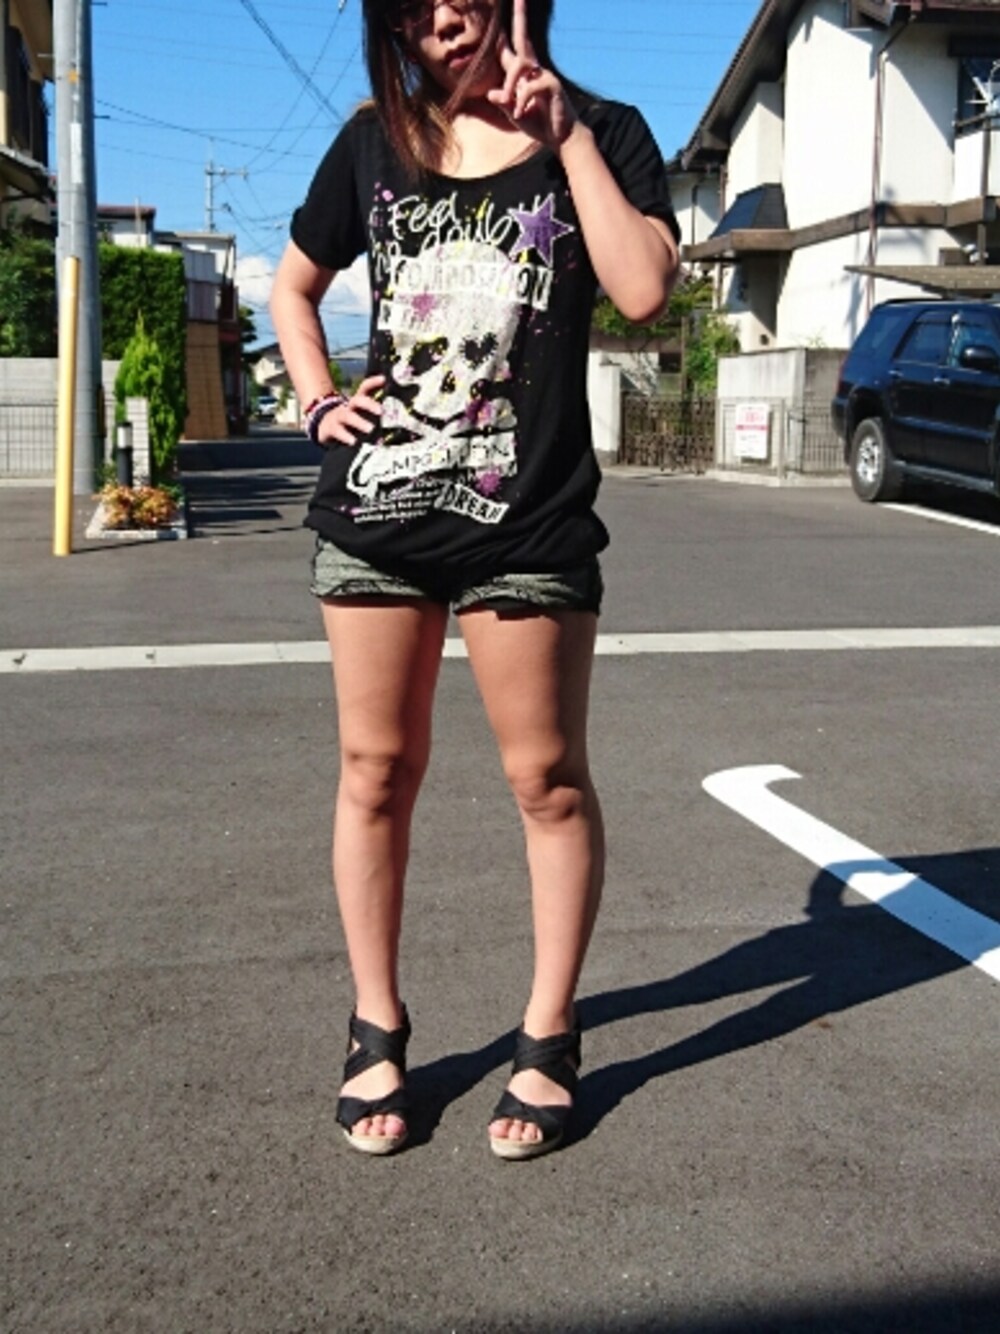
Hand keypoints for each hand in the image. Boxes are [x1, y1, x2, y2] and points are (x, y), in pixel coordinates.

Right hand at [315, 375, 385, 446]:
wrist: (325, 427)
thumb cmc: (350, 423)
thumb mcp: (362, 417)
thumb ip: (376, 419)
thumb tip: (395, 423)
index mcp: (357, 402)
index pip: (364, 388)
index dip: (373, 382)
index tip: (383, 379)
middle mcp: (348, 407)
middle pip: (357, 400)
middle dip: (369, 404)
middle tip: (381, 411)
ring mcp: (338, 417)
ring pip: (347, 416)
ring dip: (359, 422)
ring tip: (370, 429)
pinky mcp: (331, 428)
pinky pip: (338, 431)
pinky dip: (345, 436)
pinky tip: (354, 441)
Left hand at [487, 0, 576, 149]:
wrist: (561, 137)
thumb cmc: (538, 124)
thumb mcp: (515, 114)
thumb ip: (504, 103)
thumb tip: (492, 94)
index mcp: (524, 74)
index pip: (511, 49)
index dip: (505, 34)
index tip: (513, 6)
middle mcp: (534, 68)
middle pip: (523, 37)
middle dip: (520, 15)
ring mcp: (544, 74)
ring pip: (519, 66)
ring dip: (510, 85)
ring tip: (509, 105)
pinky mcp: (551, 84)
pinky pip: (529, 87)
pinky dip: (520, 102)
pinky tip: (520, 114)